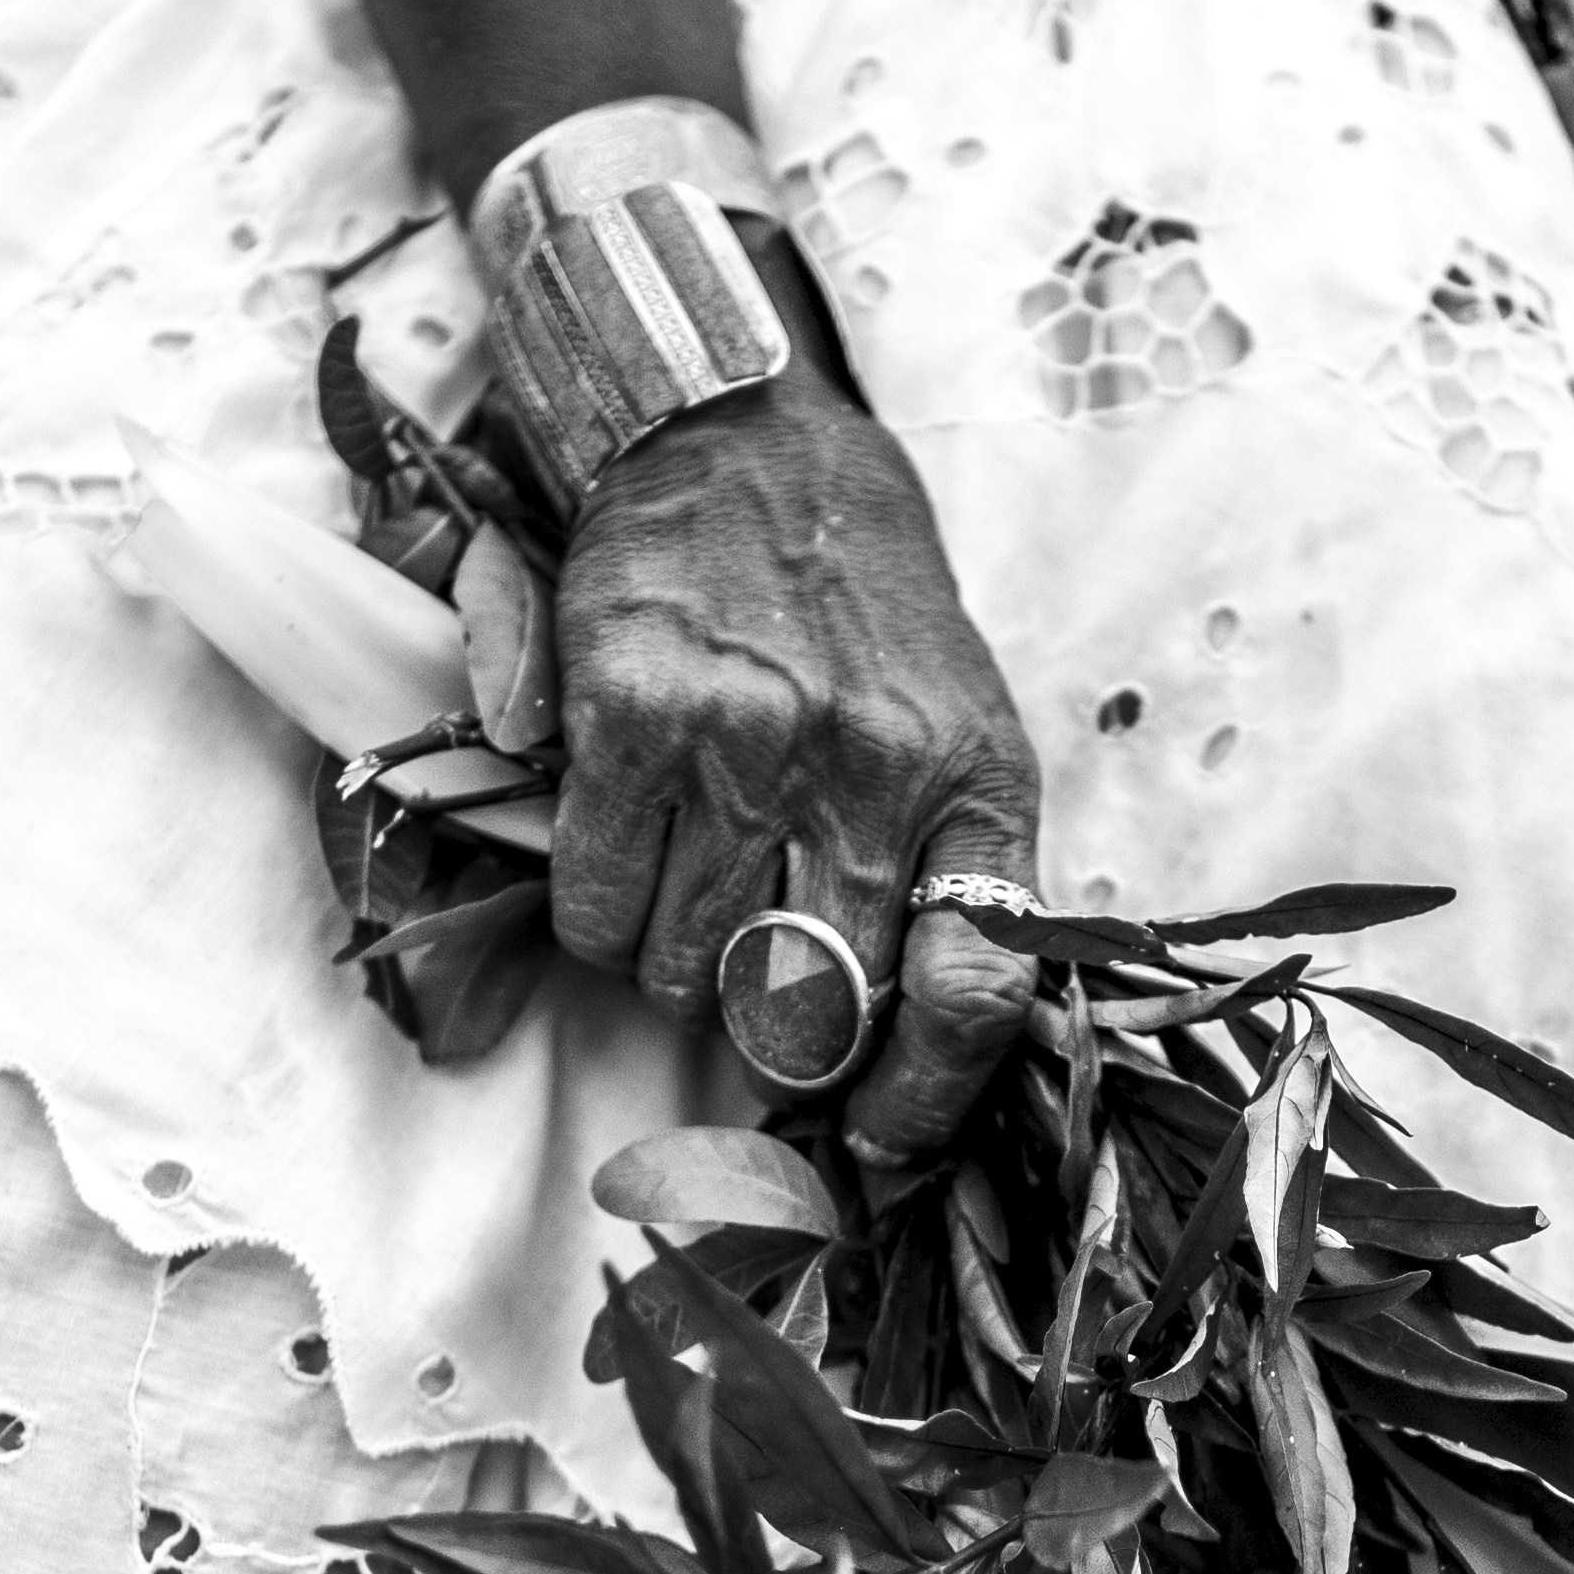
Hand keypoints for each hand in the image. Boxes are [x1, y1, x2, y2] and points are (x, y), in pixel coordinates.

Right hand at [548, 242, 1041, 1160]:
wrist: (739, 427)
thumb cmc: (855, 599)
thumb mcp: (954, 717)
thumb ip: (944, 868)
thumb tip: (901, 1061)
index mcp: (973, 782)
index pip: (972, 994)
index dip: (919, 1102)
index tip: (876, 1146)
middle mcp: (872, 770)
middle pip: (811, 1016)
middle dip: (774, 1043)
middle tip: (757, 1001)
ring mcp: (750, 744)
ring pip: (692, 978)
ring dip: (679, 973)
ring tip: (692, 892)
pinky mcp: (633, 718)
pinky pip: (599, 910)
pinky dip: (602, 920)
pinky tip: (625, 858)